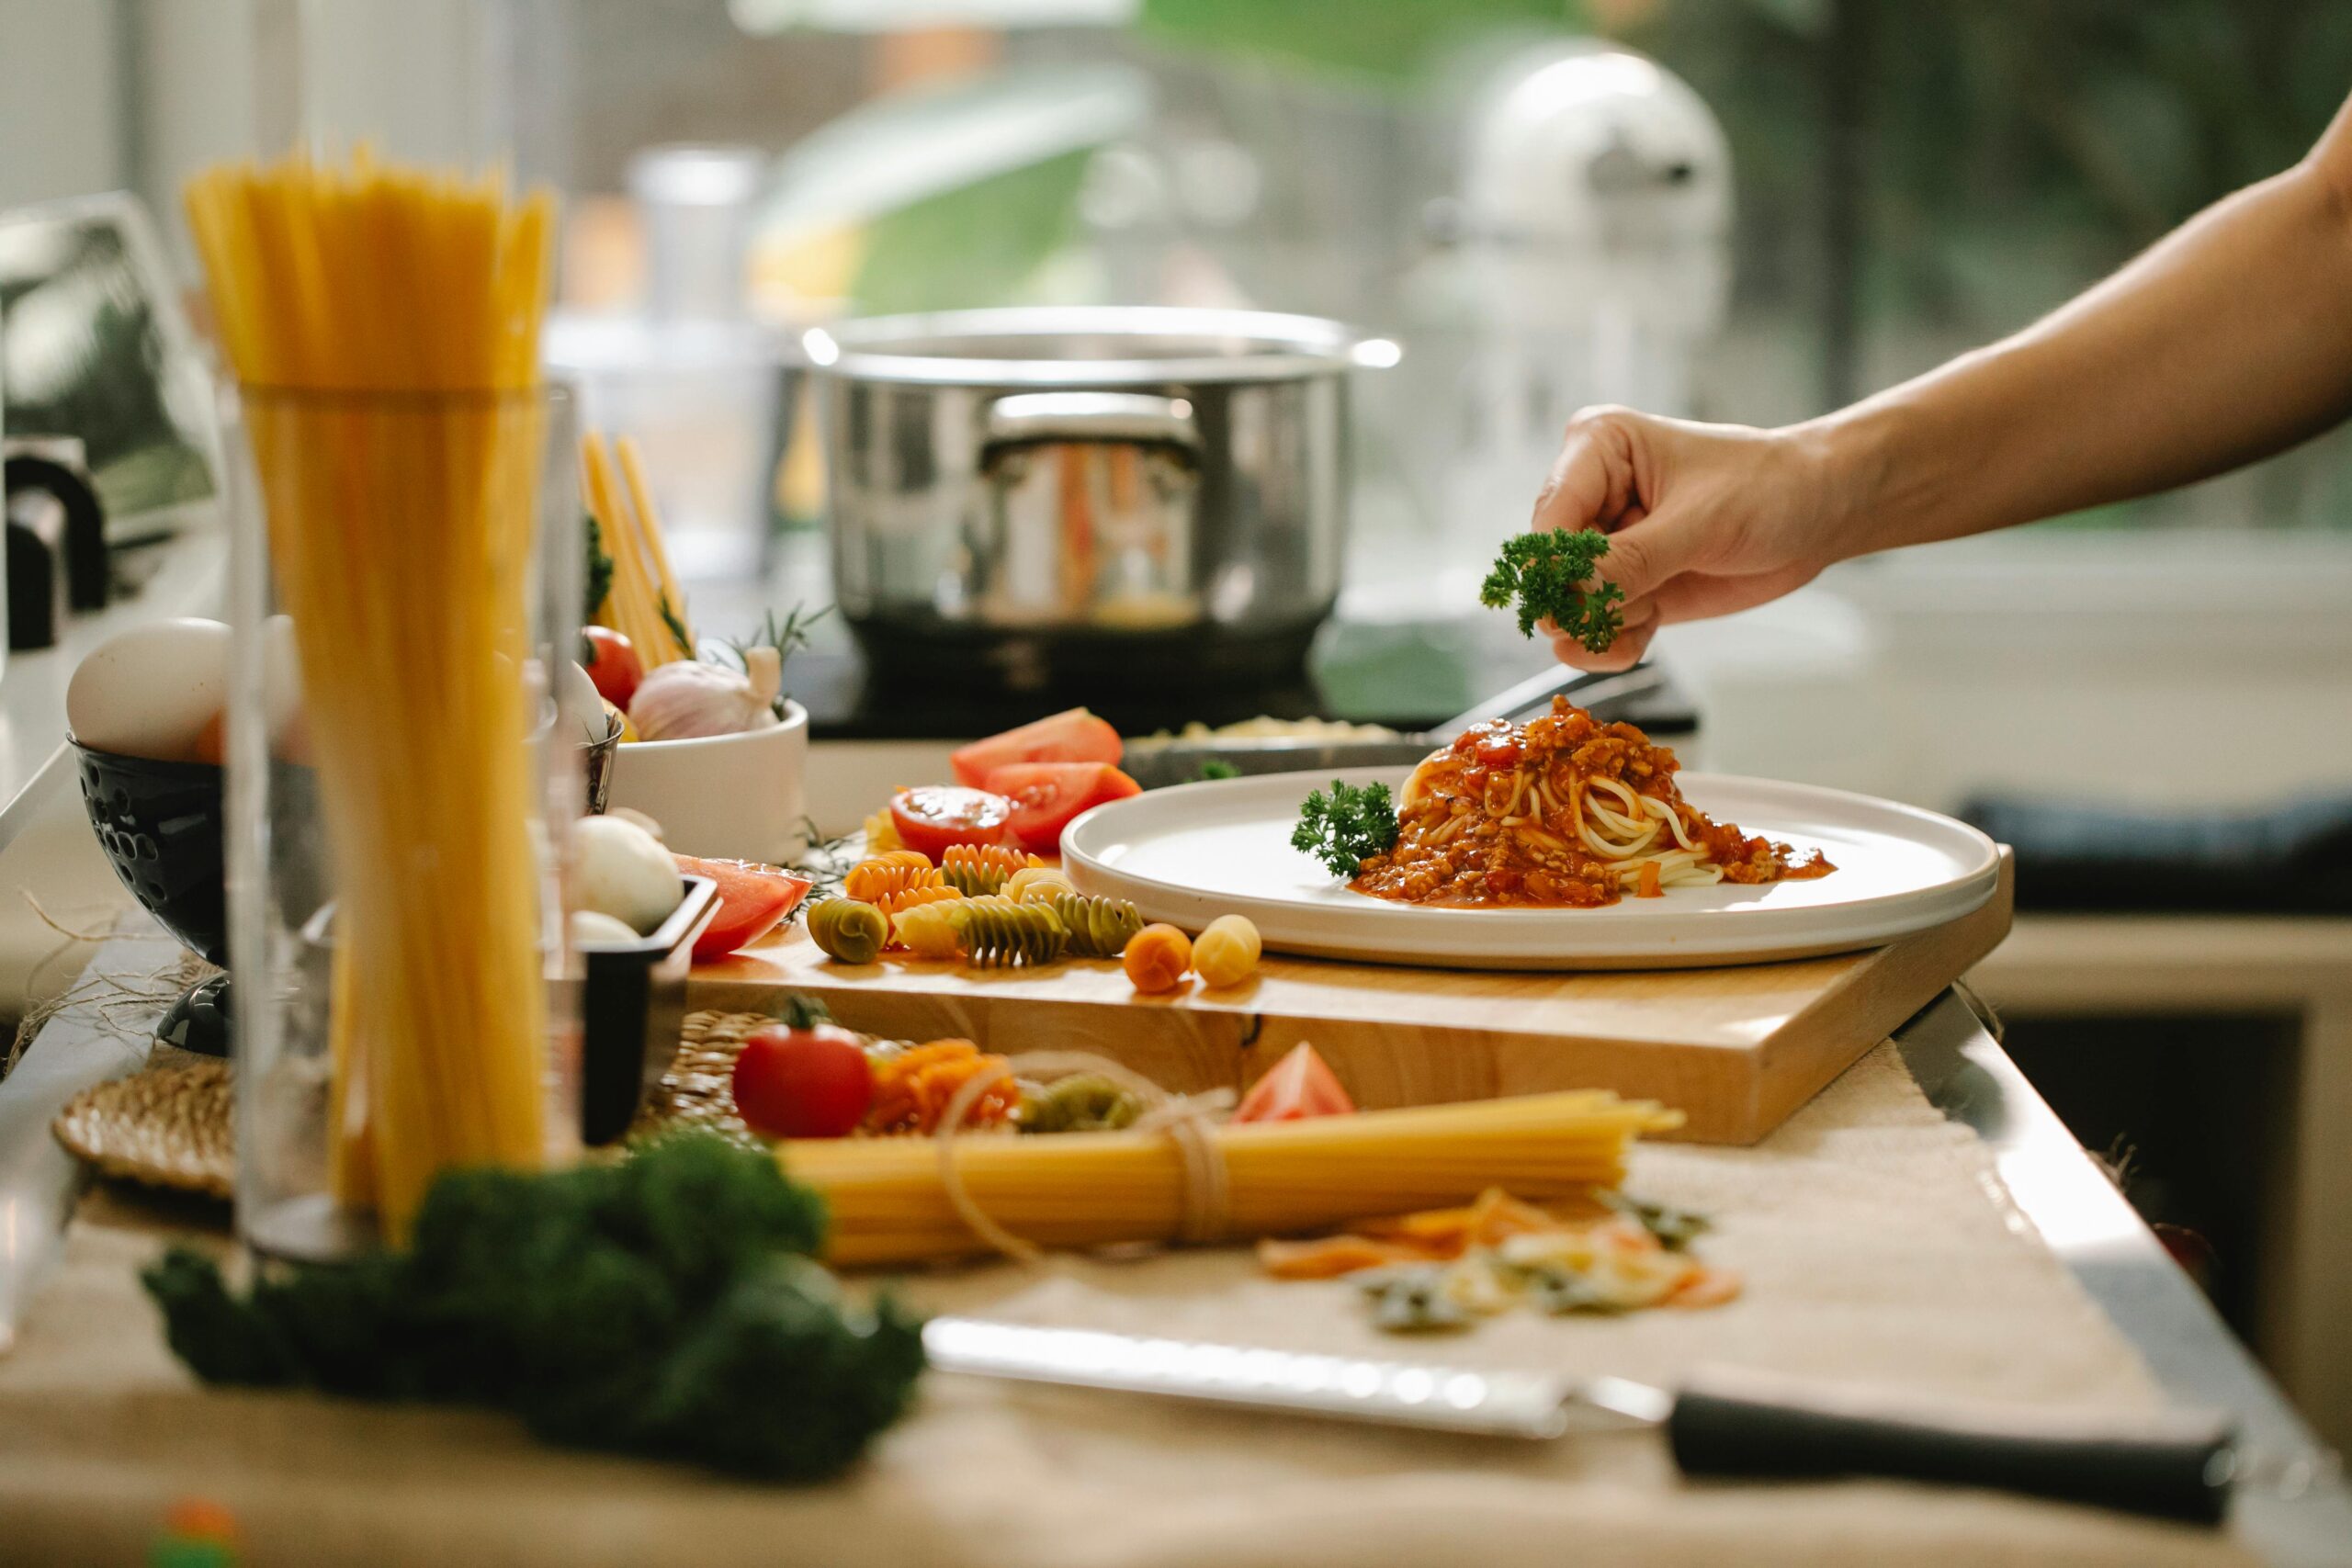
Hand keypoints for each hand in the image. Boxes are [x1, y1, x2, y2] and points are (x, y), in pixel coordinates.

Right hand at [1530, 407, 1851, 670]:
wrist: (1820, 510)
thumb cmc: (1768, 488)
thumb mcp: (1699, 523)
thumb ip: (1629, 562)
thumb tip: (1566, 603)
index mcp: (1597, 449)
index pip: (1549, 518)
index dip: (1554, 570)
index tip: (1575, 607)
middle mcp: (1591, 494)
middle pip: (1551, 569)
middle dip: (1587, 602)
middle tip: (1637, 604)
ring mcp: (1608, 543)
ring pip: (1570, 607)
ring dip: (1608, 623)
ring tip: (1655, 607)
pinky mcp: (1628, 583)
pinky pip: (1596, 630)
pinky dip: (1617, 643)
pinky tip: (1650, 631)